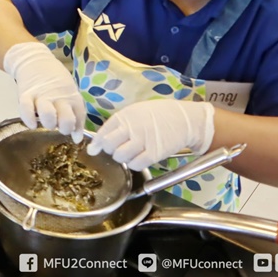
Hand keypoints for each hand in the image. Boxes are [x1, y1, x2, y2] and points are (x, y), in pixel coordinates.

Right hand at [4, 42, 84, 142]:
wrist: (35, 60)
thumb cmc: (55, 81)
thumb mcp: (69, 93)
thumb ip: (75, 114)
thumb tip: (77, 139)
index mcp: (71, 96)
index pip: (79, 115)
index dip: (78, 129)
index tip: (74, 136)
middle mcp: (58, 96)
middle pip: (66, 118)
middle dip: (64, 127)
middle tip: (59, 126)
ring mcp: (41, 95)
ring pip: (48, 114)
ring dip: (49, 123)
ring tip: (47, 123)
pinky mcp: (26, 94)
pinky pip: (26, 109)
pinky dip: (29, 120)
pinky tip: (32, 124)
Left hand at [86, 100, 214, 170]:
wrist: (184, 119)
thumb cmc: (158, 114)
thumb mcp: (136, 111)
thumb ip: (119, 124)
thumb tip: (100, 141)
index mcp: (125, 116)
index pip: (103, 132)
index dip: (96, 143)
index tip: (93, 150)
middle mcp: (132, 128)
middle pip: (109, 146)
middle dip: (110, 150)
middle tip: (118, 149)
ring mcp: (143, 141)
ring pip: (120, 157)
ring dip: (122, 158)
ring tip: (130, 153)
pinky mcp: (154, 153)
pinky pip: (135, 165)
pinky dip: (134, 164)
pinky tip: (139, 158)